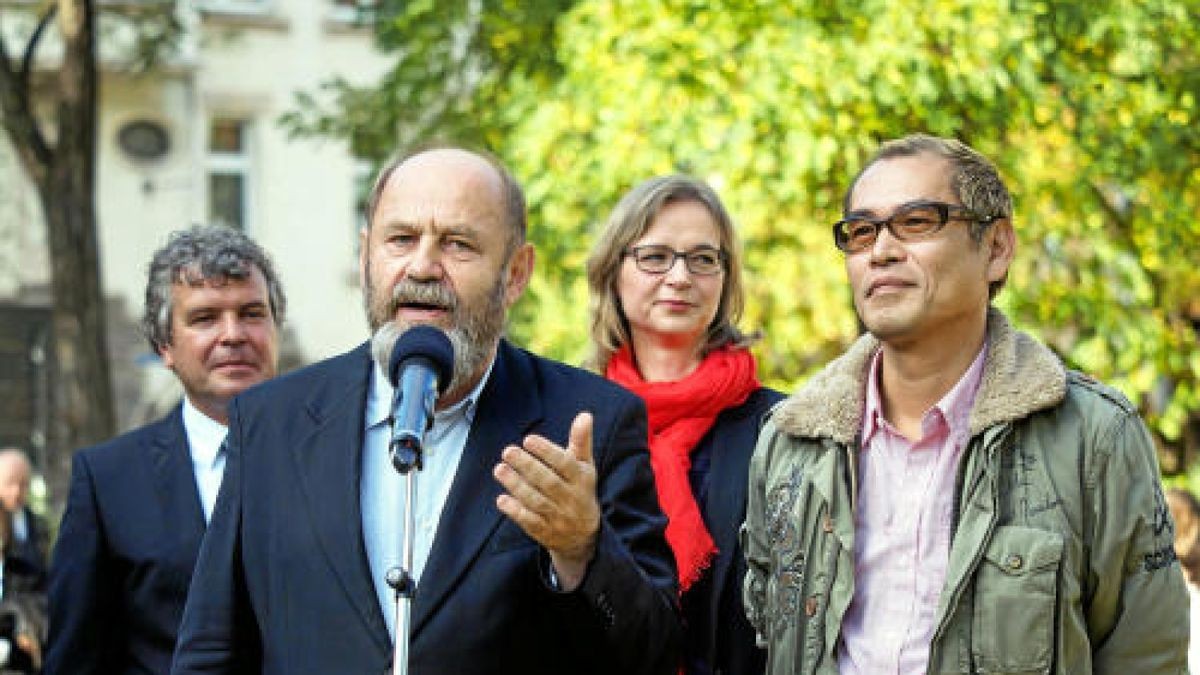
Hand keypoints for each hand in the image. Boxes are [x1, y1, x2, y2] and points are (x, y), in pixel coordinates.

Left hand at [494, 412, 599, 590]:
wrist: (584, 534)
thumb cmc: (580, 489)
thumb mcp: (584, 465)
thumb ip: (581, 440)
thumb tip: (585, 415)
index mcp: (581, 479)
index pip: (565, 464)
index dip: (547, 452)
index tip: (528, 439)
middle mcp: (571, 498)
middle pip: (548, 482)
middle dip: (527, 466)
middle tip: (507, 451)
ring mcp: (558, 517)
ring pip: (537, 501)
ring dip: (517, 486)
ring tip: (500, 469)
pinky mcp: (544, 531)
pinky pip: (530, 522)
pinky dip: (516, 511)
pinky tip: (501, 499)